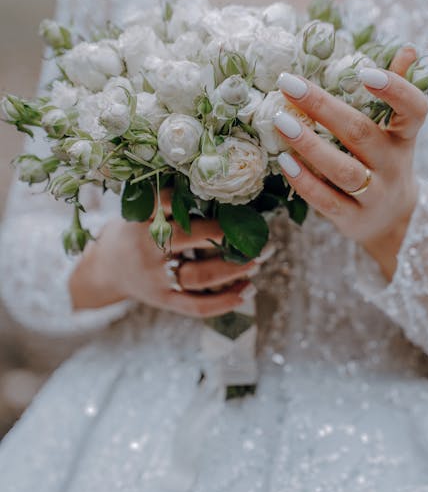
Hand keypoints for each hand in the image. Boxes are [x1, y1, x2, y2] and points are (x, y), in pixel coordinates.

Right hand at [69, 189, 270, 317]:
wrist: (105, 270)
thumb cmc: (135, 233)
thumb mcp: (141, 211)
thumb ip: (170, 202)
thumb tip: (221, 185)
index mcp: (142, 221)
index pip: (166, 203)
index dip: (195, 196)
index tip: (225, 192)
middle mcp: (147, 249)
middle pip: (185, 239)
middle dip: (221, 233)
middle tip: (252, 229)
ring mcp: (156, 278)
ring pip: (198, 276)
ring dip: (232, 269)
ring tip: (259, 260)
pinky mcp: (164, 300)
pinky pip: (196, 305)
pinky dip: (225, 302)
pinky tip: (248, 292)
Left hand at [274, 46, 427, 280]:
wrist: (390, 222)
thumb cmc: (385, 163)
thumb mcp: (397, 131)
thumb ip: (397, 93)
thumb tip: (408, 50)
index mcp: (405, 137)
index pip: (414, 110)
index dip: (396, 91)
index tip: (366, 72)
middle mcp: (393, 165)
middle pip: (361, 134)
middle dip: (324, 107)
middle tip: (290, 84)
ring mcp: (375, 195)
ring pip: (343, 170)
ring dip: (310, 145)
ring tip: (281, 122)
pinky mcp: (353, 218)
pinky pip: (327, 200)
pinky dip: (305, 181)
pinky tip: (284, 161)